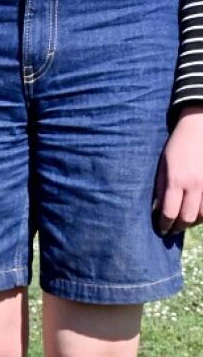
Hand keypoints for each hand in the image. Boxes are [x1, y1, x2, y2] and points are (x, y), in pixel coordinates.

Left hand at [154, 106, 202, 233]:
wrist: (198, 126)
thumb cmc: (176, 146)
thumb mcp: (162, 167)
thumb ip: (160, 190)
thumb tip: (158, 211)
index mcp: (176, 181)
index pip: (169, 213)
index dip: (164, 225)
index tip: (161, 230)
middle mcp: (194, 184)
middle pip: (187, 218)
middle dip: (178, 227)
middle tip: (172, 230)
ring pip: (202, 215)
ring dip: (192, 222)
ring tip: (184, 222)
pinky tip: (197, 214)